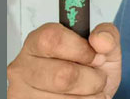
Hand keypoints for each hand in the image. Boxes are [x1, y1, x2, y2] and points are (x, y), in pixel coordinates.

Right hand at [7, 22, 121, 98]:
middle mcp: (22, 67)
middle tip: (96, 78)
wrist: (87, 94)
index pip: (52, 39)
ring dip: (88, 98)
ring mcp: (21, 92)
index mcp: (37, 41)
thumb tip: (100, 39)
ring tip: (87, 91)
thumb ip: (107, 36)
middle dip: (91, 80)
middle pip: (61, 76)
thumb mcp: (104, 48)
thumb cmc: (91, 69)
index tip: (95, 57)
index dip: (81, 50)